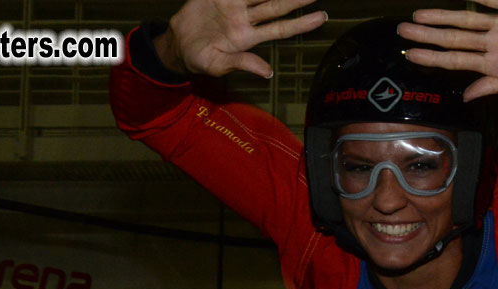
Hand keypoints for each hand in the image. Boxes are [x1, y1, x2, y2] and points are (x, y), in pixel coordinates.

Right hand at [157, 0, 326, 77]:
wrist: (176, 43)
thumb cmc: (199, 58)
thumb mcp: (218, 66)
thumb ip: (243, 64)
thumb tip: (268, 73)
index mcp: (248, 38)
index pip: (280, 29)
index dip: (301, 23)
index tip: (321, 17)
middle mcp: (246, 18)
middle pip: (276, 5)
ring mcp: (234, 5)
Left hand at [398, 0, 497, 100]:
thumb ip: (495, 87)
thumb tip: (466, 96)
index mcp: (494, 64)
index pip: (456, 60)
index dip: (432, 57)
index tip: (409, 55)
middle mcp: (495, 42)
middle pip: (455, 37)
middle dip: (428, 35)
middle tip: (402, 30)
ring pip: (468, 18)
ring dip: (444, 16)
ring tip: (419, 15)